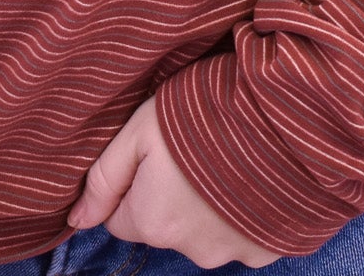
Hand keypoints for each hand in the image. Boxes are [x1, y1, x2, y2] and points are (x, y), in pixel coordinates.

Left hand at [67, 90, 280, 268]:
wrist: (287, 116)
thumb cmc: (206, 111)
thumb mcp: (140, 129)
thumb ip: (103, 177)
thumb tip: (76, 220)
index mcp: (154, 223)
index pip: (122, 218)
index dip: (135, 182)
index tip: (156, 151)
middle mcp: (192, 250)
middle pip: (164, 226)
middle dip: (170, 195)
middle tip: (193, 147)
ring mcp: (234, 253)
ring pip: (203, 233)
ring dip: (209, 204)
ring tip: (226, 155)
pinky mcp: (269, 247)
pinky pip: (244, 233)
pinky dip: (244, 210)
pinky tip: (254, 173)